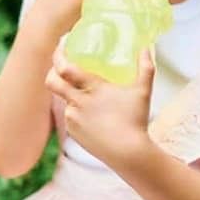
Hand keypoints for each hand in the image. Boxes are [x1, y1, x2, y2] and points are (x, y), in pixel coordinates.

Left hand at [45, 47, 154, 169]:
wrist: (127, 153)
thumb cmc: (136, 120)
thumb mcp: (143, 91)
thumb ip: (145, 67)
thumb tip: (148, 47)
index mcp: (93, 89)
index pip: (65, 68)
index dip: (59, 55)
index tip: (62, 46)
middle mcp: (78, 102)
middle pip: (51, 82)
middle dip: (52, 71)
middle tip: (59, 66)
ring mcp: (73, 119)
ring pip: (63, 100)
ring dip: (69, 95)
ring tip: (83, 94)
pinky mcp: (73, 133)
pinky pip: (69, 117)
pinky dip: (76, 112)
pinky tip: (89, 114)